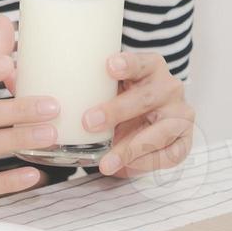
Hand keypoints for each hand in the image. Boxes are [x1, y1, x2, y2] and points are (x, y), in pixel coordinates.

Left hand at [81, 51, 194, 176]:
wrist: (147, 122)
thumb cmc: (120, 100)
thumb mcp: (108, 89)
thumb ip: (90, 88)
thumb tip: (46, 99)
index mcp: (150, 68)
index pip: (141, 62)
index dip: (127, 64)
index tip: (108, 66)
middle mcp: (169, 88)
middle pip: (146, 97)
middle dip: (116, 110)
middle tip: (88, 122)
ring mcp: (181, 114)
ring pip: (160, 130)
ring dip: (131, 147)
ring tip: (105, 163)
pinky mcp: (185, 139)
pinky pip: (170, 154)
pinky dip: (146, 163)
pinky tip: (125, 168)